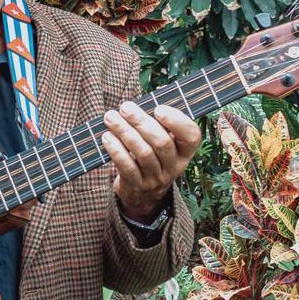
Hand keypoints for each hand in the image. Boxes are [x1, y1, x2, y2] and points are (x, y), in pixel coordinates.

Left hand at [101, 101, 200, 221]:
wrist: (142, 193)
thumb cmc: (151, 156)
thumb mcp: (161, 143)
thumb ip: (156, 125)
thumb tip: (134, 106)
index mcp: (184, 152)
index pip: (192, 136)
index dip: (177, 121)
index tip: (158, 108)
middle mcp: (174, 166)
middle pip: (161, 142)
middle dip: (141, 121)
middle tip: (125, 108)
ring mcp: (156, 178)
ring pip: (143, 153)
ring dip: (124, 132)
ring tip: (110, 117)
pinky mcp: (137, 185)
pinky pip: (127, 166)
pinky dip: (116, 149)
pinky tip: (107, 136)